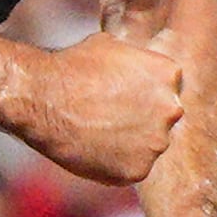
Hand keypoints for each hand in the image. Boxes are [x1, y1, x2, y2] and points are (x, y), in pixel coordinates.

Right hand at [7, 33, 183, 186]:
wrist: (45, 98)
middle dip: (140, 119)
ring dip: (128, 143)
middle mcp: (171, 108)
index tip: (120, 96)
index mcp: (170, 74)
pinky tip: (92, 150)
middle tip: (108, 116)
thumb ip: (136, 62)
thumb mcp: (112, 46)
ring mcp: (156, 142)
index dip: (142, 94)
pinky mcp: (138, 171)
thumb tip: (135, 65)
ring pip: (148, 146)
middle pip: (161, 119)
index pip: (166, 89)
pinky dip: (114, 164)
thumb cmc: (73, 66)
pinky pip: (131, 169)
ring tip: (95, 133)